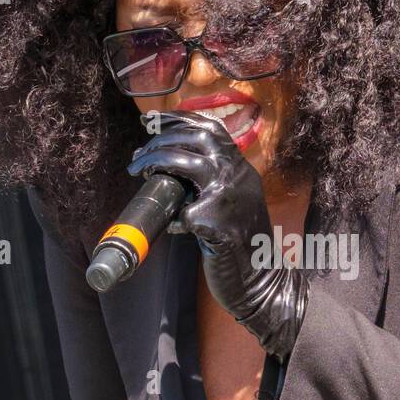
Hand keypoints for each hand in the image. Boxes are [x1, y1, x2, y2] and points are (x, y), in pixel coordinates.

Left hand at [127, 111, 308, 359]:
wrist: (262, 280)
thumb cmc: (241, 243)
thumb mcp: (232, 201)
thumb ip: (212, 181)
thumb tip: (169, 165)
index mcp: (241, 169)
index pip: (211, 128)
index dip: (178, 119)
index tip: (150, 121)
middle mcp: (239, 177)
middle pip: (197, 138)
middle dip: (160, 140)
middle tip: (137, 156)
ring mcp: (230, 199)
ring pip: (187, 163)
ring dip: (156, 162)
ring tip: (139, 172)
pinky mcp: (219, 226)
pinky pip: (184, 214)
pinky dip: (173, 219)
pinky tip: (174, 228)